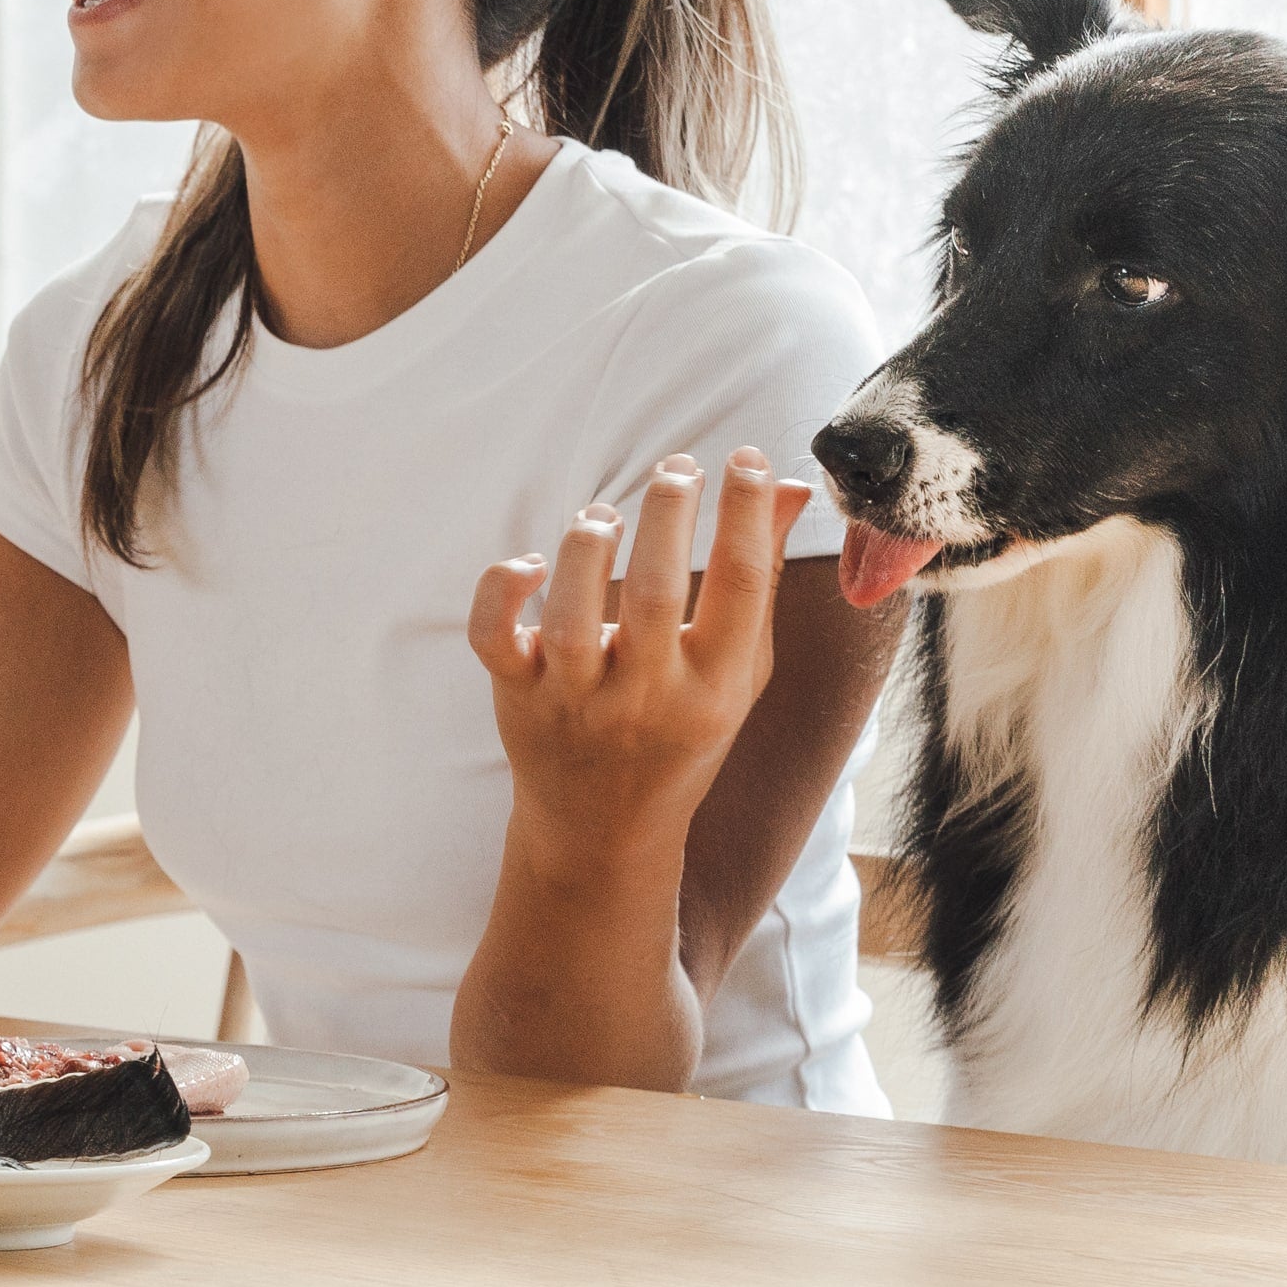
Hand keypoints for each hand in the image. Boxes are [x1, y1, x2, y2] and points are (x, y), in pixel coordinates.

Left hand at [464, 454, 799, 881]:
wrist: (605, 827)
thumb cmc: (682, 728)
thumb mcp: (736, 669)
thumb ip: (760, 581)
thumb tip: (792, 487)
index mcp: (715, 689)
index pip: (742, 587)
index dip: (748, 514)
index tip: (747, 460)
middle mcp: (648, 697)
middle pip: (658, 593)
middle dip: (670, 516)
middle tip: (677, 469)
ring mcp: (576, 698)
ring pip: (572, 614)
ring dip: (588, 547)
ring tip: (606, 513)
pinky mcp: (517, 695)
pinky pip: (495, 637)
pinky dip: (502, 590)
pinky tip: (529, 565)